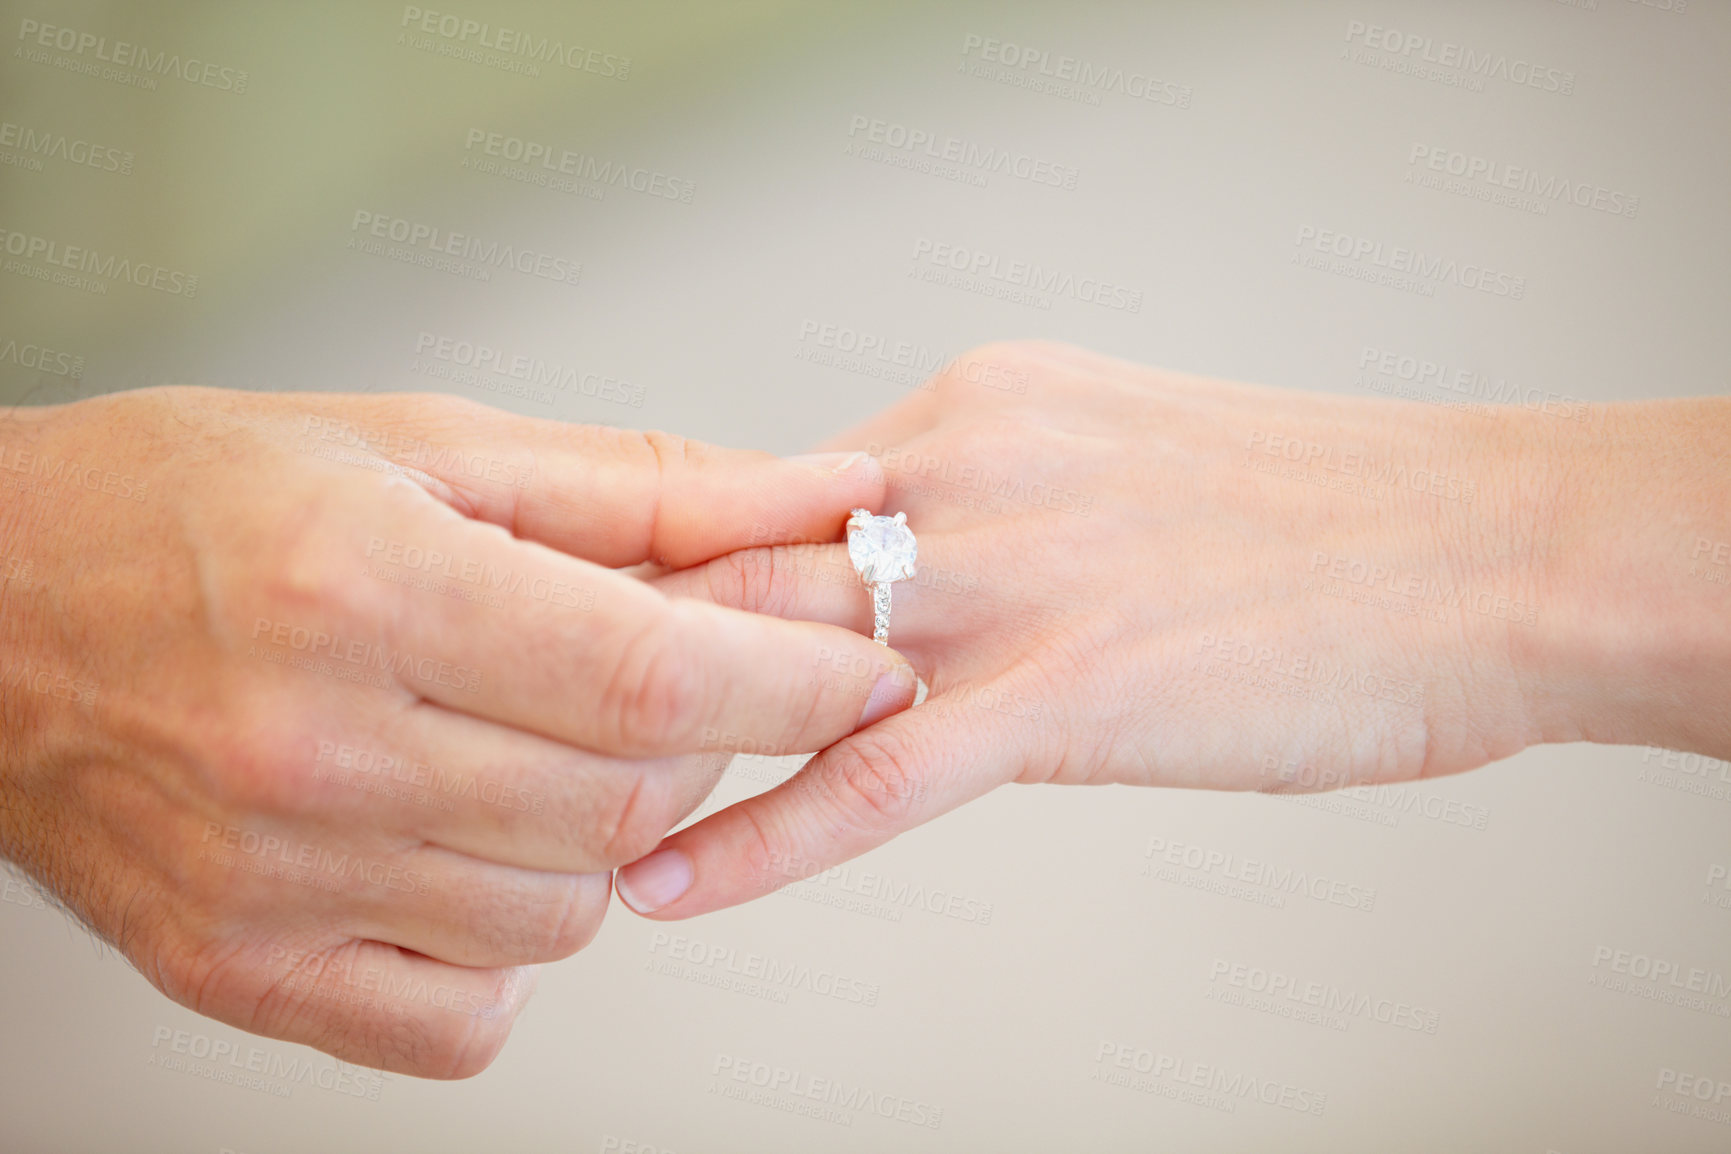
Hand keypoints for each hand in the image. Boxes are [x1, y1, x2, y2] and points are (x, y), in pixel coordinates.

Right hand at [0, 387, 914, 1075]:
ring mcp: (275, 882)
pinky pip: (467, 1018)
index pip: (655, 676)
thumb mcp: (418, 441)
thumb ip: (641, 486)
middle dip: (713, 740)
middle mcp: (315, 750)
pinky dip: (514, 946)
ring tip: (547, 745)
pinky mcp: (244, 970)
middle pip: (631, 801)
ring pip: (571, 913)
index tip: (871, 667)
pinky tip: (476, 849)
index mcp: (367, 587)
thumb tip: (817, 495)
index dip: (801, 679)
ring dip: (613, 833)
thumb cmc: (186, 505)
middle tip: (684, 678)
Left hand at [623, 340, 1730, 916]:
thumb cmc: (1317, 524)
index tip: (569, 618)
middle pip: (729, 560)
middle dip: (611, 646)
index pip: (760, 487)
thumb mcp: (1111, 465)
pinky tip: (664, 886)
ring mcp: (1008, 578)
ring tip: (539, 807)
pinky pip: (869, 778)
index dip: (653, 567)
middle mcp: (964, 467)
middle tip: (497, 710)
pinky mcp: (1065, 690)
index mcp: (972, 409)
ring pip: (773, 659)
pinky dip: (753, 838)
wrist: (1485, 550)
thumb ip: (984, 505)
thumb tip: (891, 572)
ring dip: (650, 739)